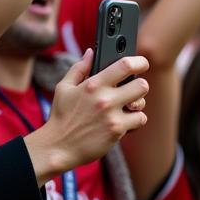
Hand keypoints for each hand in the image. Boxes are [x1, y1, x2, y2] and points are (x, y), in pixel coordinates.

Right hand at [25, 51, 149, 181]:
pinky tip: (123, 121)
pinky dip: (134, 121)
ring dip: (137, 105)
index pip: (125, 65)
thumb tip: (91, 52)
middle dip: (139, 86)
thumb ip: (79, 68)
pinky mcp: (117, 130)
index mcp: (93, 84)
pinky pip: (139, 120)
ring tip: (126, 107)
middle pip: (142, 85)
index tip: (142, 64)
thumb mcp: (64, 88)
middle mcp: (104, 98)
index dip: (139, 62)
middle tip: (132, 90)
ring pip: (142, 103)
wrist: (57, 146)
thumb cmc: (61, 116)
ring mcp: (112, 115)